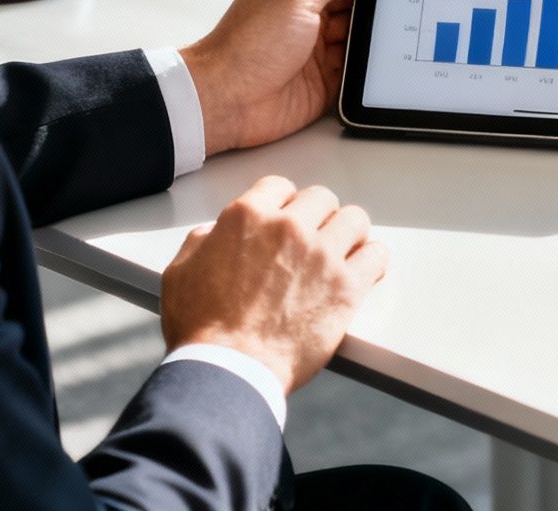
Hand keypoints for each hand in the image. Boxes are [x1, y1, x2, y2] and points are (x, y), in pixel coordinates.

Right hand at [161, 175, 387, 393]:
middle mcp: (288, 227)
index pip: (280, 187)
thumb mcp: (180, 273)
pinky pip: (377, 256)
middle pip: (321, 199)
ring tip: (343, 252)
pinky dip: (373, 261)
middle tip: (314, 240)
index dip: (283, 205)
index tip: (287, 220)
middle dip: (318, 217)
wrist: (229, 370)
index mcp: (247, 217)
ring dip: (349, 234)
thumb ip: (201, 242)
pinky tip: (364, 272)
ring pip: (354, 220)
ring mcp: (321, 254)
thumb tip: (215, 234)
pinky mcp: (346, 286)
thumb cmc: (202, 329)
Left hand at [183, 0, 377, 155]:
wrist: (227, 102)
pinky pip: (357, 64)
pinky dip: (369, 62)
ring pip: (359, 30)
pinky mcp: (325, 75)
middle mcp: (305, 8)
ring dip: (373, 31)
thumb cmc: (247, 45)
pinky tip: (386, 56)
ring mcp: (316, 43)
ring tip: (397, 26)